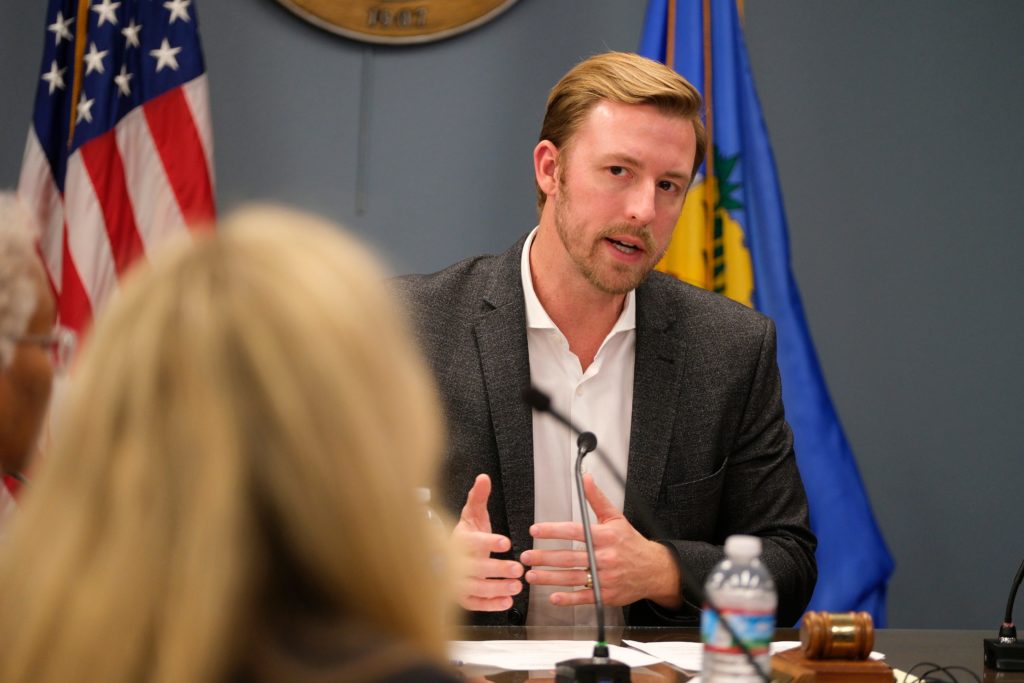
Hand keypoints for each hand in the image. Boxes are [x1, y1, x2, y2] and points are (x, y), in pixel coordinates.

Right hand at [451, 473, 523, 610]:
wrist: (446, 558)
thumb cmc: (466, 536)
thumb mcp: (473, 514)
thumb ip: (479, 497)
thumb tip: (484, 477)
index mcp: (460, 540)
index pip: (473, 542)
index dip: (489, 543)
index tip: (506, 543)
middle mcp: (456, 562)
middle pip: (475, 568)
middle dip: (498, 570)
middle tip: (518, 569)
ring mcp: (457, 581)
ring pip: (476, 588)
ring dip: (497, 588)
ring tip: (517, 586)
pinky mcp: (462, 597)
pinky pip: (475, 603)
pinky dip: (491, 605)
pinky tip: (507, 602)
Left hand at [520, 474, 681, 608]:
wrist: (653, 570)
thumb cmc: (631, 543)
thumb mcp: (616, 517)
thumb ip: (597, 498)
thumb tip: (585, 479)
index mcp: (606, 536)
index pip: (575, 531)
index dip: (553, 530)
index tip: (536, 530)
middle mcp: (605, 557)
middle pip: (570, 556)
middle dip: (545, 557)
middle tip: (527, 556)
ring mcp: (606, 577)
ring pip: (573, 577)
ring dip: (549, 578)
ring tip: (531, 575)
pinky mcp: (606, 594)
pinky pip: (584, 597)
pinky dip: (568, 599)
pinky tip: (554, 597)